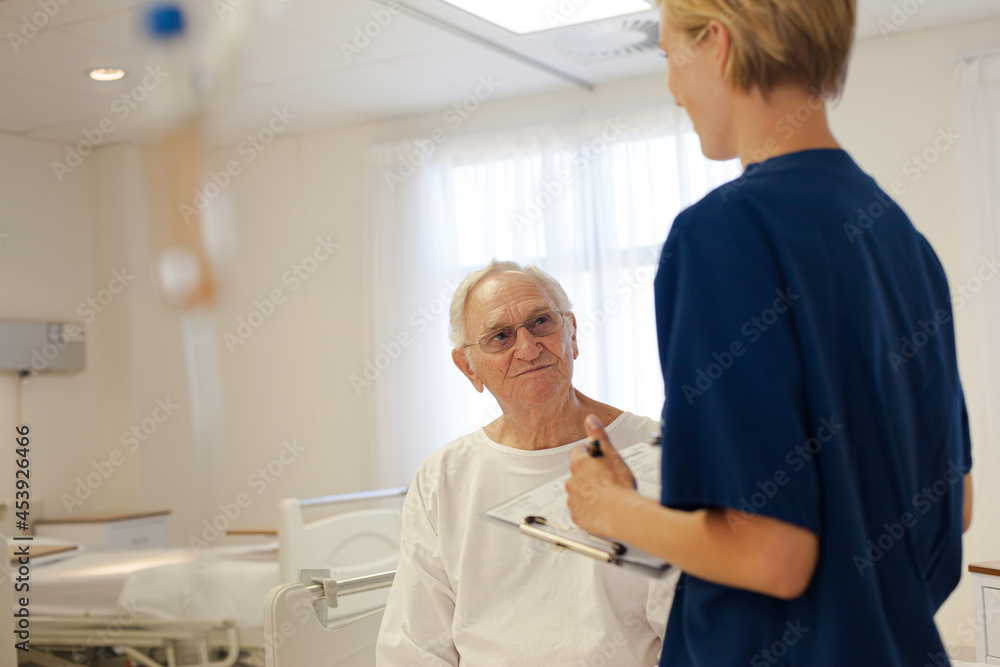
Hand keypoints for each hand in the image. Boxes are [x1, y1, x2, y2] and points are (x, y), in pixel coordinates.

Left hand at [566, 414, 636, 536]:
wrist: (623, 514)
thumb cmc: (619, 485)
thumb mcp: (612, 454)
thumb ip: (599, 435)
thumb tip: (590, 419)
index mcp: (579, 464)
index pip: (577, 452)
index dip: (589, 454)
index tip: (599, 459)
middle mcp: (572, 481)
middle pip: (578, 473)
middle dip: (589, 474)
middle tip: (607, 479)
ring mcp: (573, 500)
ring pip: (579, 492)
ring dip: (589, 492)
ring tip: (607, 495)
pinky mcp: (577, 516)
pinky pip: (581, 509)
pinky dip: (589, 509)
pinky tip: (602, 508)